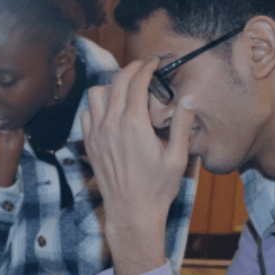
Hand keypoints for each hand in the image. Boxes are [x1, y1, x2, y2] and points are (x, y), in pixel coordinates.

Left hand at [80, 60, 195, 274]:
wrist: (131, 212)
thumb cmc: (157, 188)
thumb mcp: (177, 156)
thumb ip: (182, 123)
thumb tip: (189, 96)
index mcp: (134, 124)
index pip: (137, 82)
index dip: (146, 67)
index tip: (154, 62)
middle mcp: (111, 124)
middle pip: (116, 82)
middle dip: (130, 69)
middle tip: (142, 67)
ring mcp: (96, 134)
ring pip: (95, 94)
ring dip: (109, 86)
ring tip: (124, 89)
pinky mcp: (89, 144)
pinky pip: (86, 114)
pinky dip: (96, 106)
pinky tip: (108, 112)